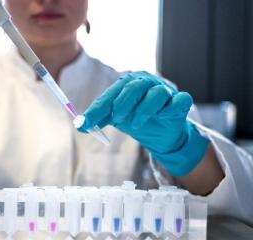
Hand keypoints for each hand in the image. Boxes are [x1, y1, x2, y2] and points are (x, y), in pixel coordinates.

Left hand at [79, 71, 208, 175]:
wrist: (162, 133)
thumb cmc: (137, 119)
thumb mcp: (116, 119)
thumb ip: (100, 119)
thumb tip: (80, 125)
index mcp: (129, 84)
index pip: (112, 93)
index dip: (98, 108)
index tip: (86, 122)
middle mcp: (148, 83)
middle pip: (134, 87)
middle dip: (122, 103)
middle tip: (116, 118)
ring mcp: (166, 91)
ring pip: (157, 93)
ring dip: (144, 109)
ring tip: (135, 124)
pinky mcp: (181, 101)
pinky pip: (179, 100)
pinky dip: (170, 108)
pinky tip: (162, 116)